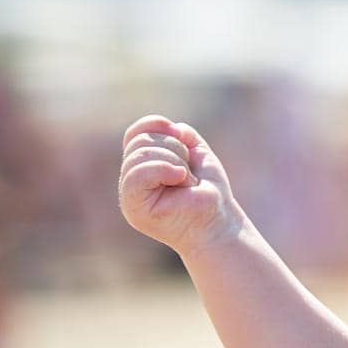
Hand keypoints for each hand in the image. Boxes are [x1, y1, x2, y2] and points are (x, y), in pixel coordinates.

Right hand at [118, 115, 244, 256]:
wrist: (218, 222)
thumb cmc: (208, 191)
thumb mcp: (196, 153)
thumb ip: (180, 135)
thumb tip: (171, 128)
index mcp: (141, 167)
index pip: (135, 134)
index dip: (156, 125)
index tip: (182, 136)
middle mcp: (129, 181)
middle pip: (140, 142)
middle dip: (174, 148)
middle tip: (188, 171)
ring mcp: (128, 196)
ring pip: (140, 155)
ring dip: (174, 161)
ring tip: (186, 180)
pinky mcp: (133, 208)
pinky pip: (137, 174)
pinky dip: (165, 169)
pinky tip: (181, 180)